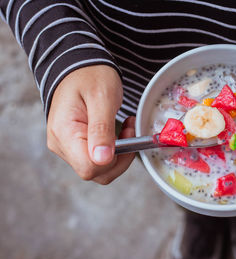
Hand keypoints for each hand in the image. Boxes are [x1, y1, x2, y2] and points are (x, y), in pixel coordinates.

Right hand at [47, 65, 134, 184]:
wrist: (80, 66)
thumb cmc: (90, 75)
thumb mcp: (102, 97)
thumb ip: (102, 129)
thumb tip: (102, 160)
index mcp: (64, 133)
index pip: (90, 167)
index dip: (115, 159)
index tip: (128, 135)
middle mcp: (61, 145)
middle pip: (95, 172)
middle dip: (120, 156)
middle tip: (131, 129)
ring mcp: (67, 147)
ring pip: (99, 168)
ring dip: (119, 153)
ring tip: (126, 127)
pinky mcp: (75, 145)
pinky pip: (97, 159)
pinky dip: (114, 149)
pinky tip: (119, 131)